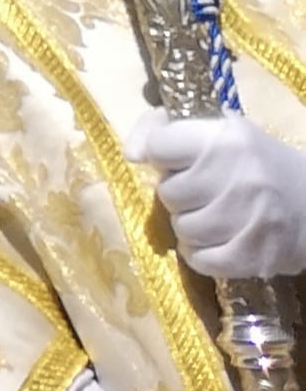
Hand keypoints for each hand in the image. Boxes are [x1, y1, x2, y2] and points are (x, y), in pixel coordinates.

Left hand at [129, 112, 305, 278]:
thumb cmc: (259, 161)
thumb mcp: (220, 129)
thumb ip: (165, 129)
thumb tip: (131, 154)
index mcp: (226, 139)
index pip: (159, 147)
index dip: (163, 155)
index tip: (179, 160)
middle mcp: (238, 178)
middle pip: (168, 192)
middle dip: (179, 194)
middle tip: (203, 192)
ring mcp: (249, 221)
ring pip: (182, 228)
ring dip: (190, 224)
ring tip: (213, 216)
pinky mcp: (255, 257)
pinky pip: (200, 261)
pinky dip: (201, 255)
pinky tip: (216, 241)